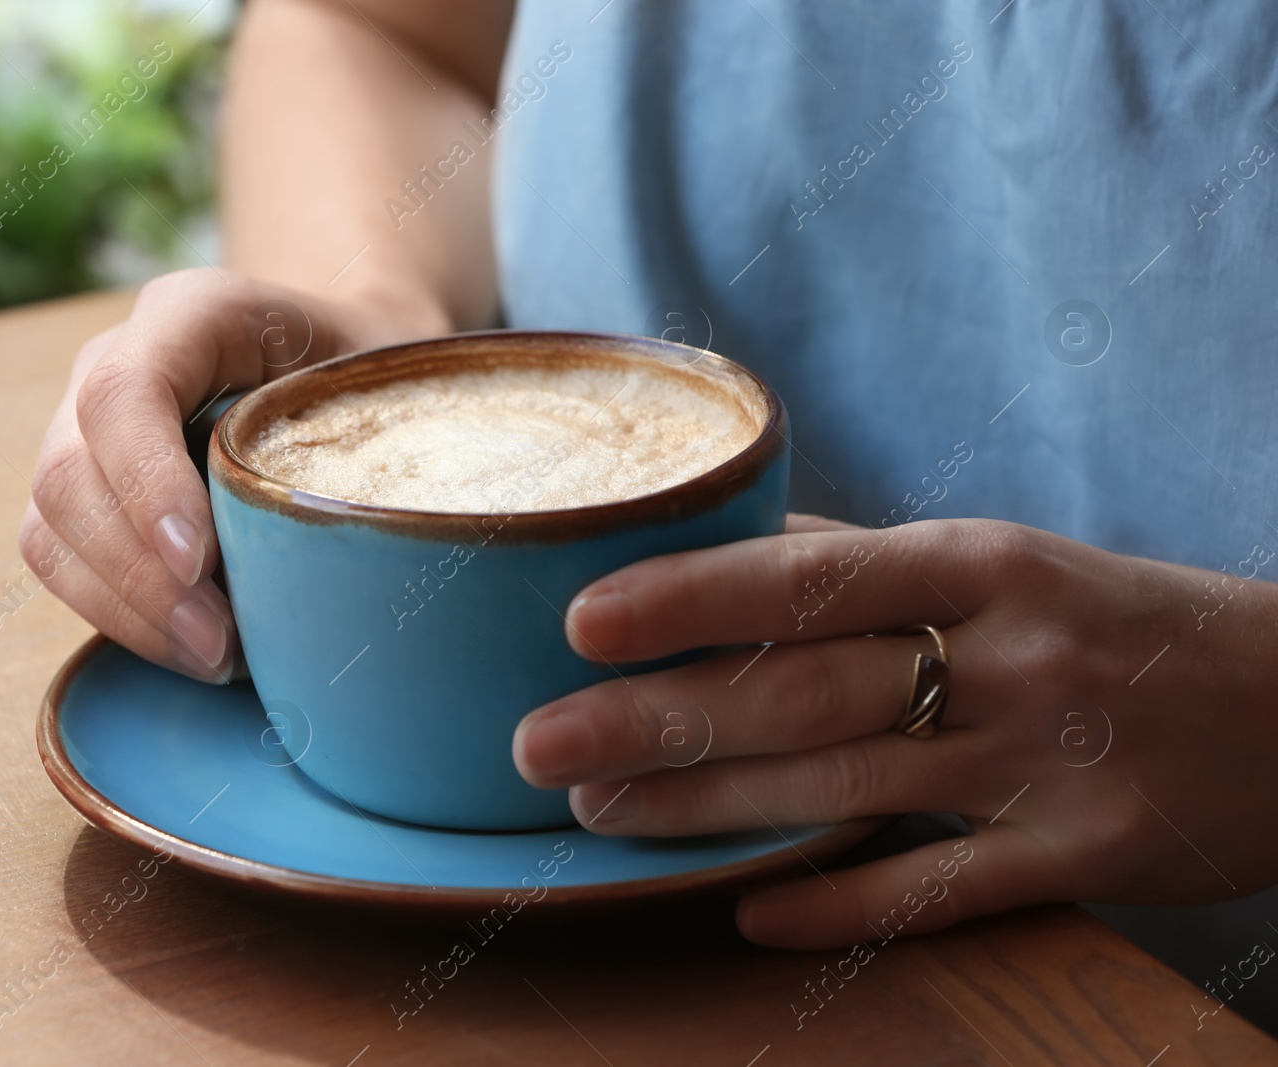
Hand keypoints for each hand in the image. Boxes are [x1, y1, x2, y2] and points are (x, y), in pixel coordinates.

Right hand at [21, 268, 444, 680]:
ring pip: (51, 527)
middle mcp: (113, 361)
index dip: (147, 484)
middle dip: (139, 576)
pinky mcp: (80, 493)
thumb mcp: (384, 372)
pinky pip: (60, 561)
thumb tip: (372, 525)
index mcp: (188, 313)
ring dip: (126, 609)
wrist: (339, 361)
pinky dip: (121, 617)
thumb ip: (372, 422)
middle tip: (222, 645)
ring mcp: (82, 428)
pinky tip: (193, 649)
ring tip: (215, 658)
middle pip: (70, 472)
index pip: (125, 392)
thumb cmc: (367, 370)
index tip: (201, 564)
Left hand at [512, 514, 1277, 947]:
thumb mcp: (1013, 565)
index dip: (694, 597)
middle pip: (804, 689)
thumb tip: (736, 550)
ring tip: (598, 814)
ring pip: (846, 789)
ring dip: (711, 809)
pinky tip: (747, 916)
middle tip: (538, 742)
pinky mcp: (1086, 857)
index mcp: (984, 564)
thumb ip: (877, 563)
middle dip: (660, 719)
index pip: (814, 573)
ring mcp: (1046, 762)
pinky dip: (840, 909)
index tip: (581, 620)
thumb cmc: (1120, 623)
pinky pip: (941, 892)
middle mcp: (1009, 655)